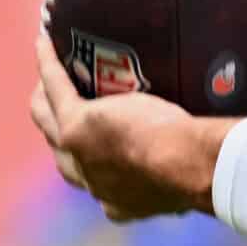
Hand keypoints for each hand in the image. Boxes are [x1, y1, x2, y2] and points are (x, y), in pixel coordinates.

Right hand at [28, 31, 224, 221]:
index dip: (92, 162)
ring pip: (47, 121)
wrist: (189, 168)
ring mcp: (78, 152)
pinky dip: (48, 65)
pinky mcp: (77, 123)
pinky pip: (55, 87)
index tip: (100, 146)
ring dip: (44, 100)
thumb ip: (176, 177)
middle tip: (61, 108)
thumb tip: (201, 170)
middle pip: (61, 153)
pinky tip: (45, 42)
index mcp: (118, 203)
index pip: (94, 181)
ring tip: (46, 81)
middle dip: (57, 132)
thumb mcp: (185, 183)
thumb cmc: (202, 172)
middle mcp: (91, 183)